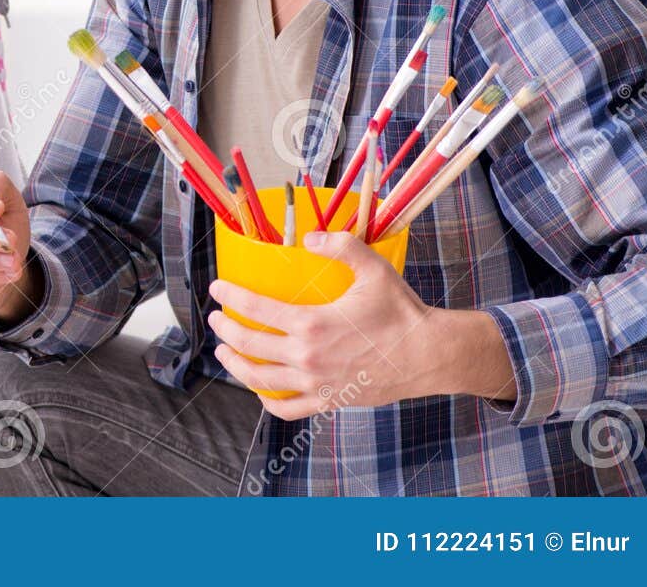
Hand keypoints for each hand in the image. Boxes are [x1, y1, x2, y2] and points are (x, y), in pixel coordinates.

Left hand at [206, 230, 449, 419]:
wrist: (430, 355)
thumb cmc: (402, 312)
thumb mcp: (373, 269)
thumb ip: (341, 245)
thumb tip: (308, 236)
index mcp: (312, 324)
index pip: (254, 309)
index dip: (230, 296)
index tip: (217, 289)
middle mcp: (308, 357)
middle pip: (249, 345)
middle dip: (225, 330)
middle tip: (216, 318)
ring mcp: (316, 384)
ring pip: (260, 379)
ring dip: (235, 365)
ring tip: (224, 351)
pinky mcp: (329, 402)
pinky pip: (287, 408)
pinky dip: (267, 399)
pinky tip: (260, 387)